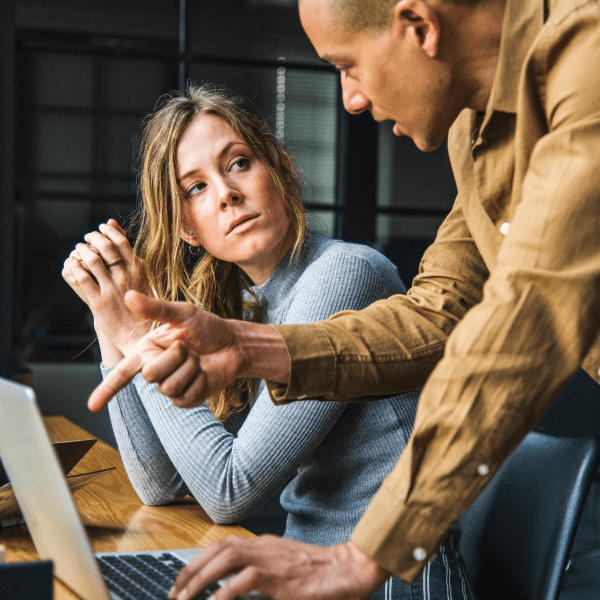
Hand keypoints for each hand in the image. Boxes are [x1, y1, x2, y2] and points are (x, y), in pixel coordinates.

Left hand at [62, 220, 150, 353]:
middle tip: (87, 237)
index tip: (101, 228)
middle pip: (106, 247)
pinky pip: (83, 278)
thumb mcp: (142, 277)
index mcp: (139, 271)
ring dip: (82, 250)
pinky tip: (73, 264)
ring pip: (92, 260)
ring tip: (79, 249)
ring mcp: (112, 290)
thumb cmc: (141, 304)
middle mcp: (126, 278)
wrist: (138, 334)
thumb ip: (129, 254)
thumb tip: (114, 225)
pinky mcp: (98, 302)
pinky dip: (75, 267)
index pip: (122, 242)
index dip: (108, 231)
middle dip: (93, 237)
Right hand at [88, 290, 245, 411]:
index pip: (122, 372)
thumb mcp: (183, 314)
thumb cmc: (207, 327)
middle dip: (174, 357)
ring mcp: (170, 386)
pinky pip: (185, 397)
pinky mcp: (186, 398)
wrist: (234, 344)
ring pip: (169, 387)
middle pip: (150, 375)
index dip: (106, 390)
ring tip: (198, 359)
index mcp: (147, 350)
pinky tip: (205, 373)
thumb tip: (128, 295)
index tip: (91, 406)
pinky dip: (199, 382)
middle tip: (188, 347)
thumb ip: (156, 309)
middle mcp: (155, 369)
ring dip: (189, 369)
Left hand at [168, 537, 389, 599]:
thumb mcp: (285, 568)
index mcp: (263, 545)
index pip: (222, 545)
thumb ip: (261, 573)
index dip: (198, 561)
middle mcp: (263, 546)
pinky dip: (226, 592)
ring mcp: (271, 559)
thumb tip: (236, 587)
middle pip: (218, 549)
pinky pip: (246, 580)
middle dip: (191, 569)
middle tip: (175, 593)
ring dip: (201, 578)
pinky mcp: (280, 577)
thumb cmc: (318, 573)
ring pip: (227, 558)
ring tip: (185, 598)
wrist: (347, 570)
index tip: (182, 580)